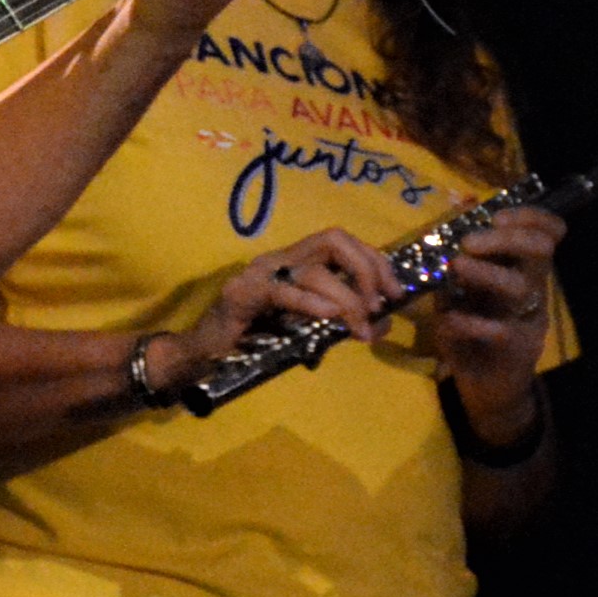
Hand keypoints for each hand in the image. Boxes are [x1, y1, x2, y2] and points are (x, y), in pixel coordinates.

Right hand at [154, 227, 393, 381]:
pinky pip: (282, 292)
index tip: (396, 292)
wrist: (201, 356)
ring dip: (347, 299)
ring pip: (314, 271)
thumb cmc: (252, 340)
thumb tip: (381, 324)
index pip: (343, 242)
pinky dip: (311, 302)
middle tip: (379, 305)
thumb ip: (339, 319)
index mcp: (294, 261)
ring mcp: (258, 274)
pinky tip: (329, 316)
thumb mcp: (306, 327)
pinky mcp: (240, 295)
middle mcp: (278, 259)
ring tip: (359, 328)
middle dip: (367, 269)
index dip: (375, 261)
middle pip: (333, 240)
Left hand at [417, 204, 561, 420]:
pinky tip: (449, 321)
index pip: (547, 236)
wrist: (486, 387)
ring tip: (456, 268)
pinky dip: (470, 322)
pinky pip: (500, 330)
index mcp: (523, 274)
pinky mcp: (518, 351)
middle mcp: (533, 292)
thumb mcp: (460, 295)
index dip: (531, 218)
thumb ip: (457, 268)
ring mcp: (528, 321)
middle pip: (540, 252)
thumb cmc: (473, 333)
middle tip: (469, 242)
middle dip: (506, 239)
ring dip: (486, 274)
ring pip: (522, 288)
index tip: (497, 216)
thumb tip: (444, 229)